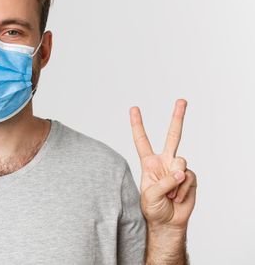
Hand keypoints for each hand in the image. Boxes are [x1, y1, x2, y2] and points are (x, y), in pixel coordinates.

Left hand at [129, 99, 196, 230]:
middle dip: (177, 117)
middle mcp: (164, 161)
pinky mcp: (190, 177)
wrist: (167, 223)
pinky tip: (177, 198)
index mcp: (149, 162)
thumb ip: (163, 182)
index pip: (141, 140)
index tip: (134, 108)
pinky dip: (182, 190)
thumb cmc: (152, 208)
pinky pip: (188, 178)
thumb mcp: (149, 196)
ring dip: (174, 183)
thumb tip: (180, 172)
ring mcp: (178, 168)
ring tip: (168, 195)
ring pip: (180, 162)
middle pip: (172, 136)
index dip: (137, 125)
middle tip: (182, 100)